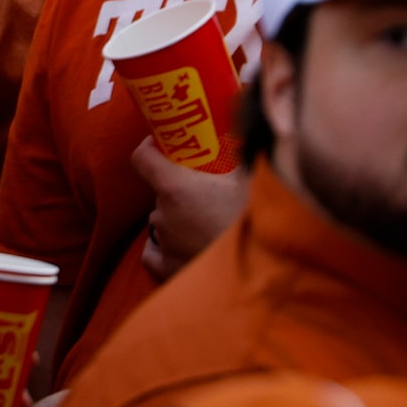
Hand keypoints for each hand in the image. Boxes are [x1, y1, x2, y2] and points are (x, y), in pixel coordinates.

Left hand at [132, 137, 249, 281]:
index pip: (142, 159)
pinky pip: (154, 253)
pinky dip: (164, 247)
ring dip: (177, 220)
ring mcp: (164, 245)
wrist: (264, 270)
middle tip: (206, 193)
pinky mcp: (168, 272)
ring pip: (161, 223)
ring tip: (209, 225)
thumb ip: (241, 155)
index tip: (165, 147)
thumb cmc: (256, 220)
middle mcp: (164, 216)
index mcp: (176, 188)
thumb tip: (247, 134)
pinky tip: (185, 246)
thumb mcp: (252, 179)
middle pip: (160, 195)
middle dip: (178, 191)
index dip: (151, 149)